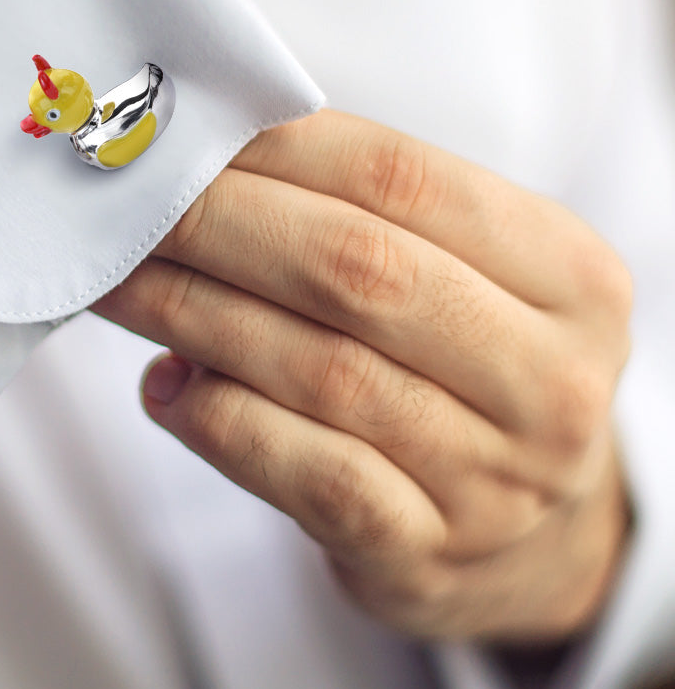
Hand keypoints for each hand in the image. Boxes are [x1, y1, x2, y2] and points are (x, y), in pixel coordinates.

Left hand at [93, 112, 631, 642]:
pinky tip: (165, 387)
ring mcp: (492, 478)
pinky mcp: (423, 554)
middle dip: (221, 226)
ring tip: (119, 282)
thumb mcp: (466, 277)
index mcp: (570, 276)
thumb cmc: (469, 367)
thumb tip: (206, 169)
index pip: (405, 179)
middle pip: (358, 271)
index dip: (280, 149)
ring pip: (320, 370)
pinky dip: (220, 420)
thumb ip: (363, 218)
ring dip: (194, 315)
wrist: (535, 535)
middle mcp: (548, 379)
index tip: (191, 134)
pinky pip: (306, 474)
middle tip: (132, 205)